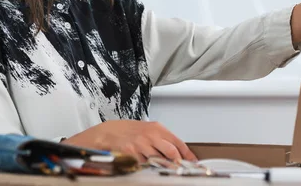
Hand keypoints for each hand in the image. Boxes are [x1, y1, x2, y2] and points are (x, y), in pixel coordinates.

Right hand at [61, 120, 196, 162]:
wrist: (107, 133)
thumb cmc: (129, 132)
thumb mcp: (147, 131)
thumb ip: (162, 140)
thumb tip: (178, 152)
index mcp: (157, 128)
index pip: (177, 142)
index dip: (187, 154)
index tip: (193, 162)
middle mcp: (150, 135)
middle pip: (172, 152)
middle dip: (178, 163)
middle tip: (182, 170)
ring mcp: (141, 144)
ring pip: (159, 160)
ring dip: (163, 167)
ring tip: (165, 171)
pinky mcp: (131, 153)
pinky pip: (144, 165)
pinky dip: (147, 169)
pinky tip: (147, 169)